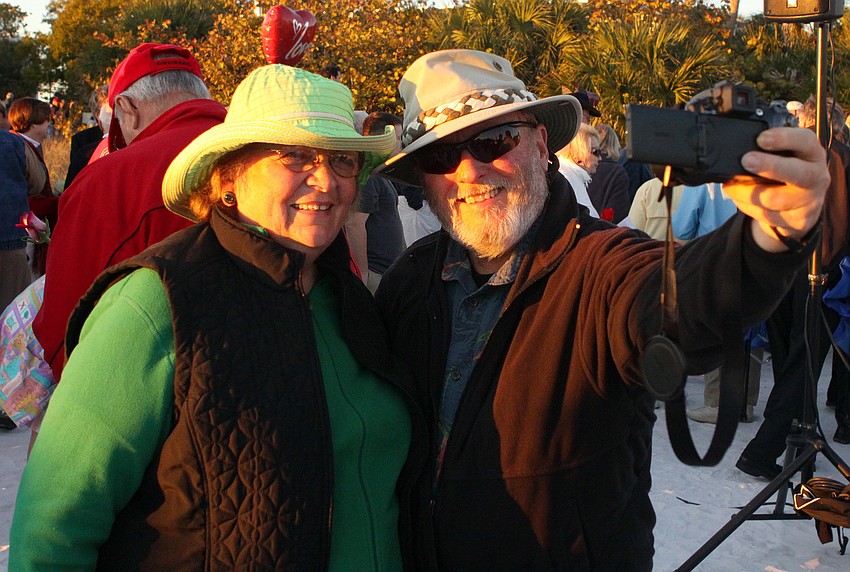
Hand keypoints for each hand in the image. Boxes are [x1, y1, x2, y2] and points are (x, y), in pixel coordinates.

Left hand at [722, 127, 828, 252]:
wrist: (801, 207)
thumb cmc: (786, 173)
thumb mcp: (784, 157)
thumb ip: (768, 152)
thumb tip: (738, 153)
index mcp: (812, 153)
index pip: (805, 141)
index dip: (784, 138)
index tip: (761, 139)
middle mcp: (816, 176)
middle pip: (797, 173)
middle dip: (769, 166)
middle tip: (747, 160)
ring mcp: (809, 201)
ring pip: (773, 198)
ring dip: (745, 192)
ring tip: (730, 186)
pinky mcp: (797, 220)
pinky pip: (766, 215)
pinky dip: (747, 206)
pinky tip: (740, 199)